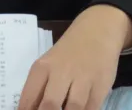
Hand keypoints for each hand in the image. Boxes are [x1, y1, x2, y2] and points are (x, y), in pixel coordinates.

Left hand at [17, 6, 131, 109]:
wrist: (98, 29)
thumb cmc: (69, 51)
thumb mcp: (49, 64)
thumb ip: (41, 88)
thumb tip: (31, 109)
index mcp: (43, 67)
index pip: (29, 98)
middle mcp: (61, 72)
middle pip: (50, 105)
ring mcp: (83, 79)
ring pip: (73, 108)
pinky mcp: (101, 85)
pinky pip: (91, 108)